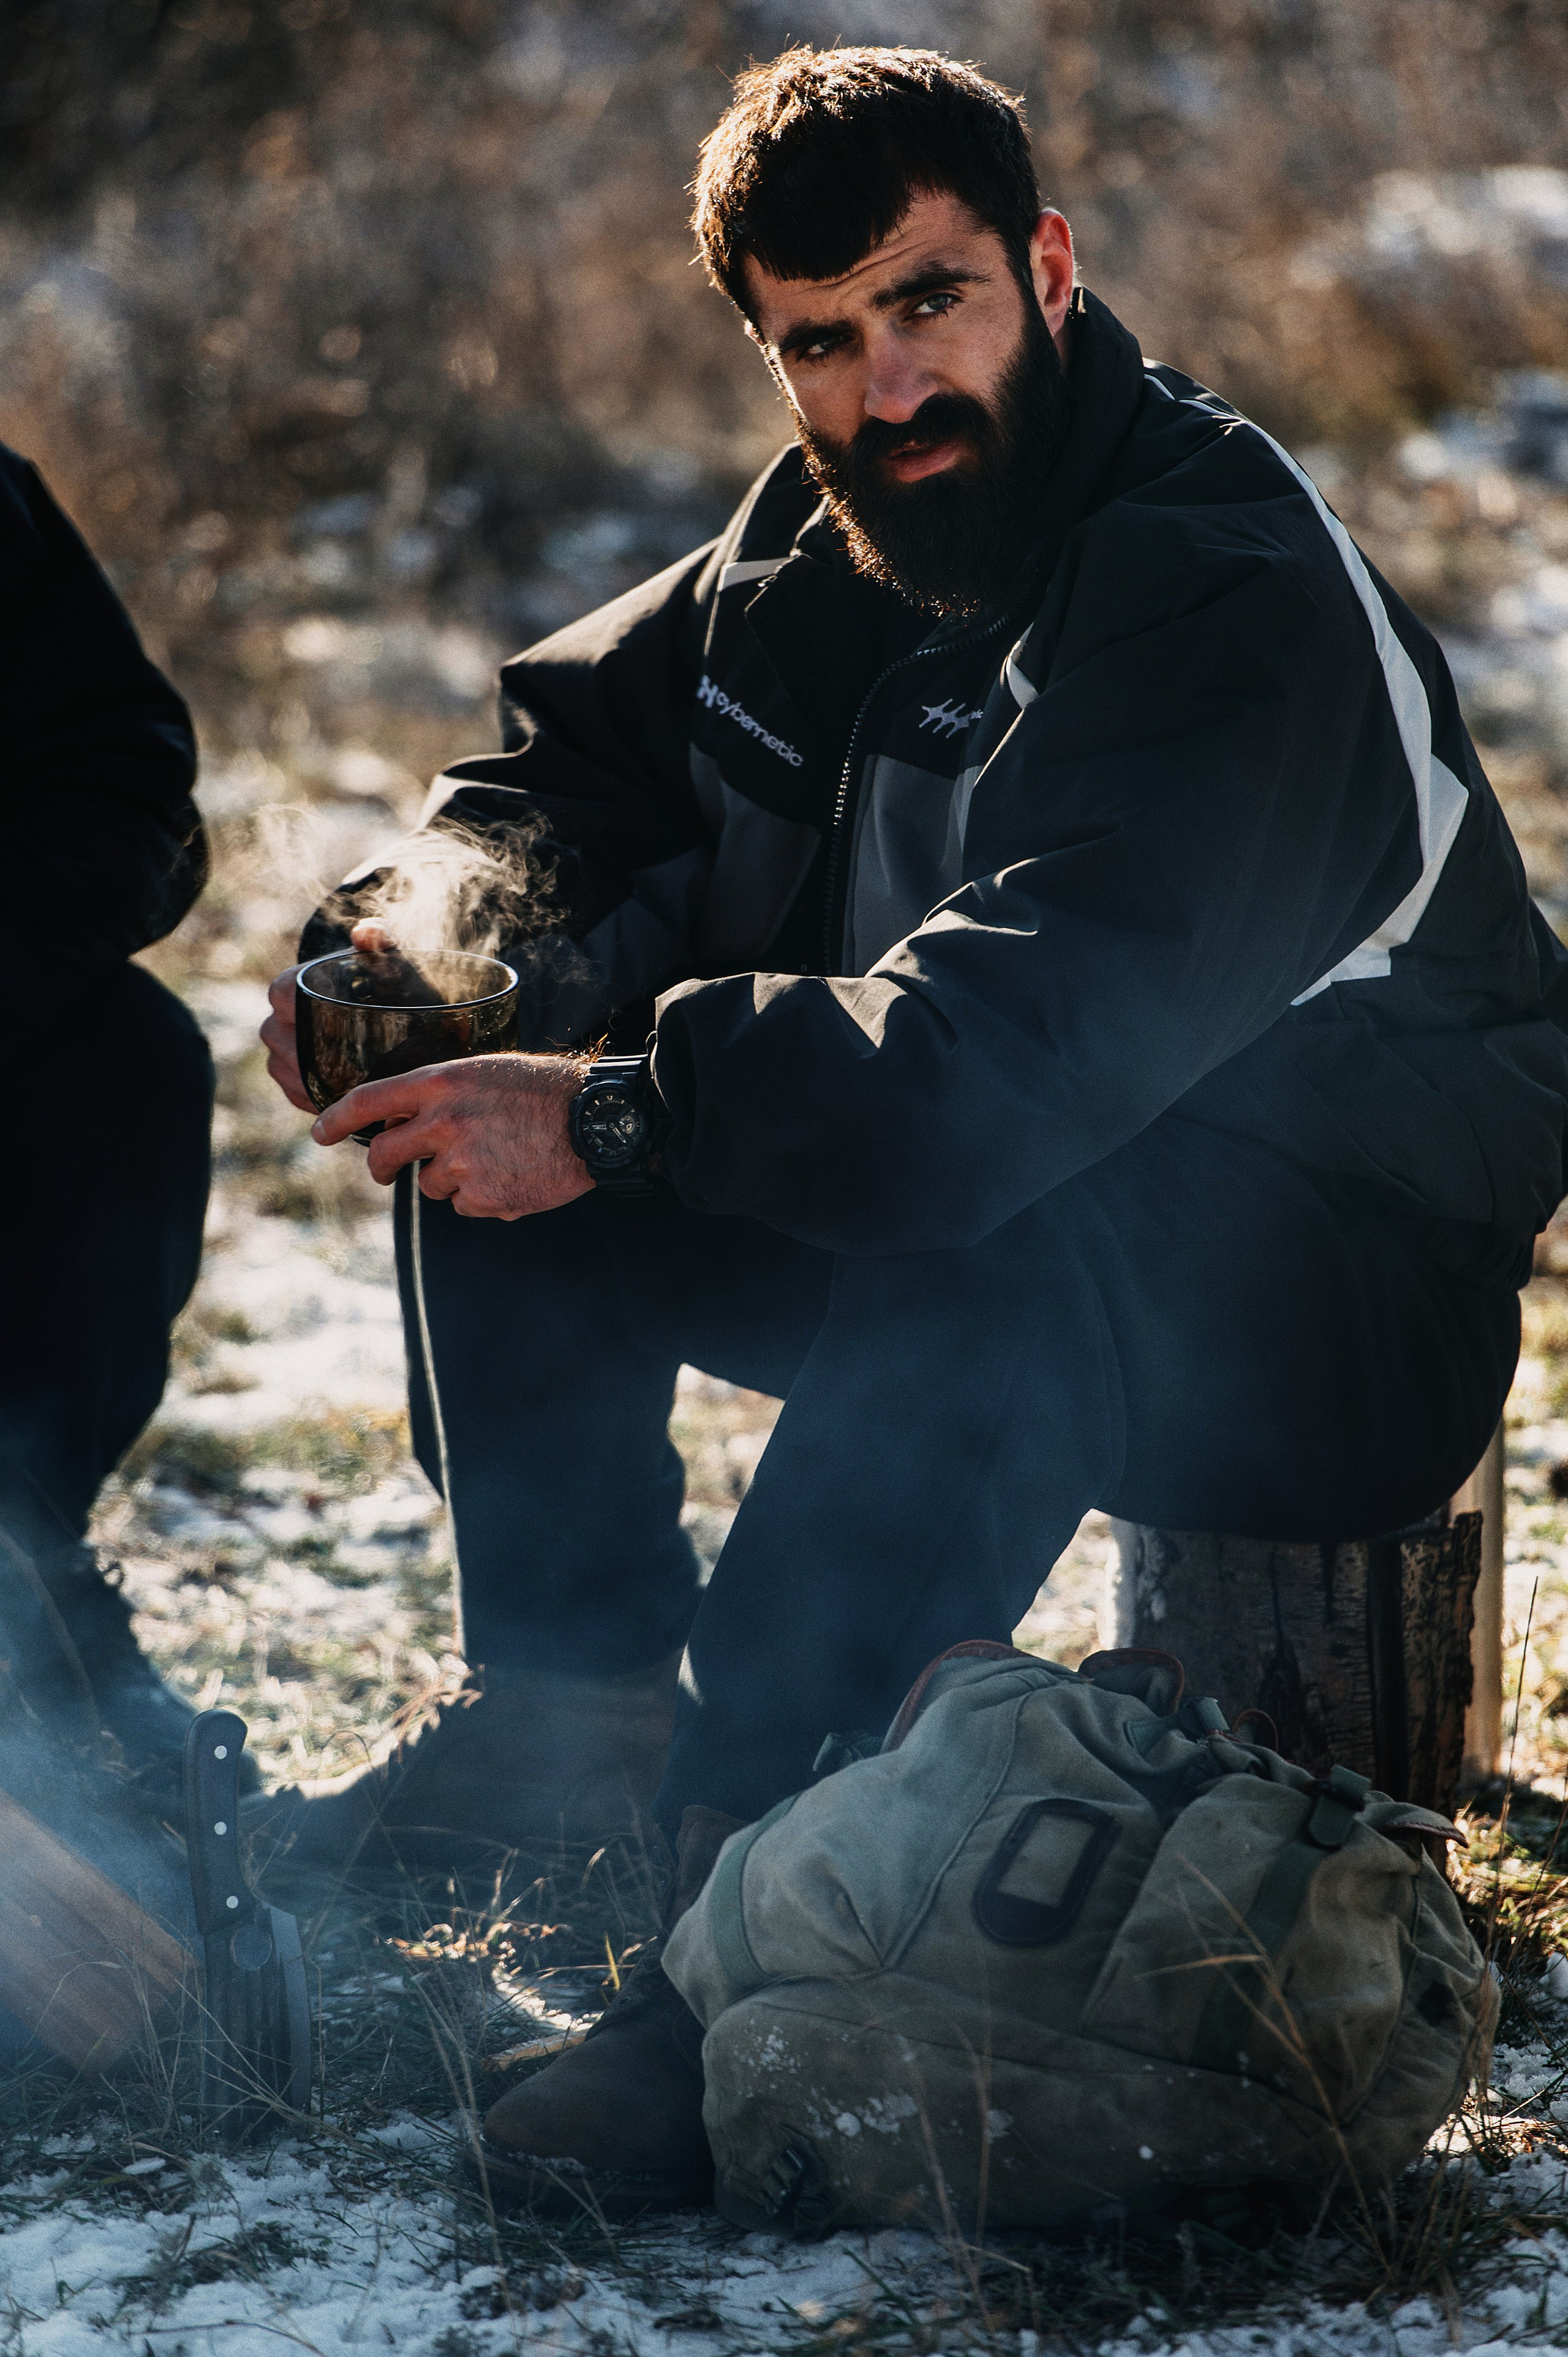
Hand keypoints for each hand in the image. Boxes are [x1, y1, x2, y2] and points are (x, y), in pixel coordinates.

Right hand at [260, 922, 396, 1112]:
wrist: (388, 1010)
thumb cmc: (386, 979)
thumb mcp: (387, 959)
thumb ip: (379, 939)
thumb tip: (367, 933)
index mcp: (293, 985)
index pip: (282, 995)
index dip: (300, 1010)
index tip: (335, 1027)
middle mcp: (278, 1018)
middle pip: (279, 1039)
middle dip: (307, 1056)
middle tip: (345, 1068)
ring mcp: (281, 1050)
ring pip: (283, 1069)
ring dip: (308, 1082)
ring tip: (343, 1092)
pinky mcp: (291, 1077)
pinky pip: (292, 1092)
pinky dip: (312, 1100)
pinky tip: (338, 1106)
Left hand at [311, 1051, 594, 1218]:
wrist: (593, 1121)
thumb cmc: (542, 1091)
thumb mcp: (485, 1072)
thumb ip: (442, 1095)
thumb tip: (405, 1123)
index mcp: (442, 1083)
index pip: (369, 1099)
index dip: (336, 1119)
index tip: (318, 1133)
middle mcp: (444, 1121)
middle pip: (384, 1154)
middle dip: (381, 1166)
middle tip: (387, 1171)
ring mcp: (461, 1163)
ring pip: (429, 1185)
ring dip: (451, 1179)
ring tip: (497, 1158)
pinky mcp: (483, 1196)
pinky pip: (464, 1205)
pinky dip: (483, 1197)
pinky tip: (514, 1175)